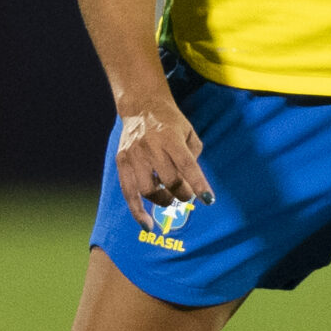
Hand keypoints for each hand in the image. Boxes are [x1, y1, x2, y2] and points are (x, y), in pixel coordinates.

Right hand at [113, 92, 214, 227]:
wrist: (141, 106)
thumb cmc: (170, 122)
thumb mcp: (189, 132)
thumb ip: (193, 156)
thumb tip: (193, 183)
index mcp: (170, 137)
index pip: (187, 165)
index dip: (198, 184)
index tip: (208, 200)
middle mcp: (150, 146)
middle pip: (169, 180)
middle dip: (182, 194)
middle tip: (187, 195)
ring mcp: (133, 155)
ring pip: (148, 190)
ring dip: (163, 201)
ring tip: (170, 199)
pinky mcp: (121, 161)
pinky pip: (128, 193)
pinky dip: (138, 211)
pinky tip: (147, 224)